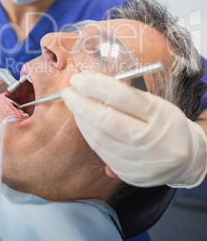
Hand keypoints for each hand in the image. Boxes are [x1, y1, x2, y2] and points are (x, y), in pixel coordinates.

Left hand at [62, 72, 206, 187]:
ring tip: (74, 105)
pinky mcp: (130, 176)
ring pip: (100, 139)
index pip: (122, 97)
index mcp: (161, 116)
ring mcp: (140, 162)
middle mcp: (151, 141)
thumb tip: (91, 87)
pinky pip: (101, 154)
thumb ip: (126, 96)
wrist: (187, 158)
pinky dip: (89, 135)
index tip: (79, 79)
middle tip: (68, 91)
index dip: (95, 86)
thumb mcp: (156, 103)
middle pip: (107, 120)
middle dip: (81, 104)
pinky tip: (83, 123)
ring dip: (81, 120)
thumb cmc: (166, 124)